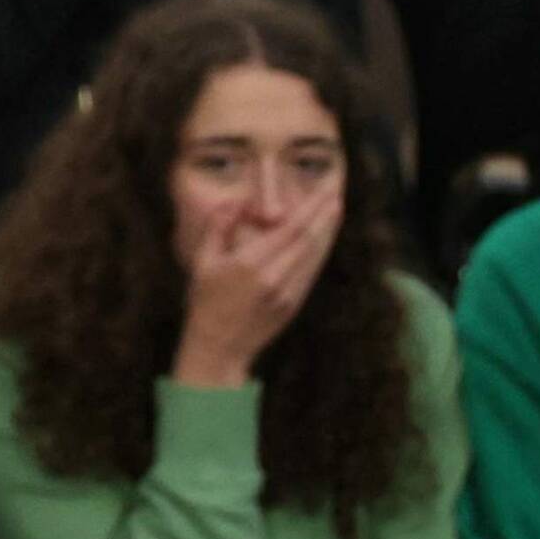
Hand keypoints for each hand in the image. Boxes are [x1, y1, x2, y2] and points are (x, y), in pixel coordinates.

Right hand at [169, 188, 332, 386]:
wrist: (219, 349)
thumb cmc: (206, 303)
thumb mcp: (203, 261)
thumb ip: (219, 226)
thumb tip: (238, 201)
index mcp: (251, 264)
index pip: (291, 228)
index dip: (311, 207)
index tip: (325, 189)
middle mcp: (274, 277)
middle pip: (308, 238)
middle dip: (324, 213)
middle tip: (336, 189)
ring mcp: (287, 293)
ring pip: (314, 255)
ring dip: (328, 230)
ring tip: (336, 207)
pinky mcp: (293, 304)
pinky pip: (311, 271)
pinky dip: (320, 251)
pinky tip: (325, 237)